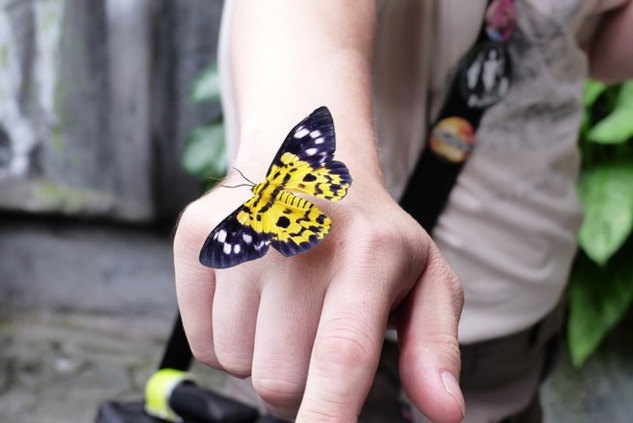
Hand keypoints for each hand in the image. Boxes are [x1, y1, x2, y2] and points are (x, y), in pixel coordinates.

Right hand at [174, 174, 464, 421]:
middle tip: (318, 340)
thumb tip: (445, 412)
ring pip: (236, 363)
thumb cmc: (369, 230)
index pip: (341, 353)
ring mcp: (238, 235)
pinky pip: (200, 342)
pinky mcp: (195, 239)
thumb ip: (435, 345)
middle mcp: (296, 238)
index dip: (328, 415)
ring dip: (262, 357)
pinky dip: (228, 338)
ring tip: (286, 309)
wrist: (304, 154)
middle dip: (301, 385)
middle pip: (280, 381)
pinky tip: (252, 296)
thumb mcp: (422, 275)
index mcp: (368, 252)